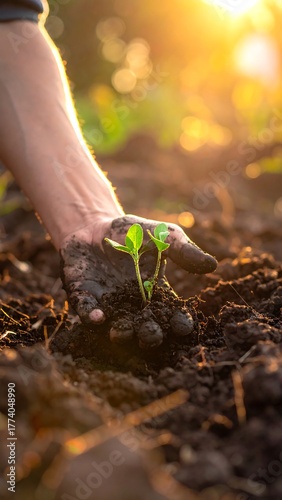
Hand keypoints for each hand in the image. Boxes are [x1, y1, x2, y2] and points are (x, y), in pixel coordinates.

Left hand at [60, 215, 216, 347]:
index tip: (182, 327)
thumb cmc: (133, 232)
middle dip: (149, 334)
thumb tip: (212, 265)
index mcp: (156, 293)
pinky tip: (97, 317)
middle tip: (152, 336)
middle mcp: (133, 305)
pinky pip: (88, 310)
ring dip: (120, 332)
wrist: (95, 224)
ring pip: (117, 325)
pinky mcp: (85, 296)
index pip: (171, 313)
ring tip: (122, 334)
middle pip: (145, 326)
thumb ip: (184, 251)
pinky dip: (92, 316)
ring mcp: (109, 303)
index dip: (178, 321)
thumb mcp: (162, 236)